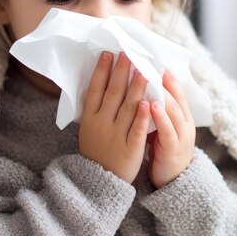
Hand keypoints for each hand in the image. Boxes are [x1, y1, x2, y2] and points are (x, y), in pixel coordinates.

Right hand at [79, 51, 150, 183]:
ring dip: (136, 87)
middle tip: (128, 53)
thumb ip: (96, 107)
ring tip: (143, 70)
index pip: (95, 89)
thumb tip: (102, 80)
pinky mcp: (130, 148)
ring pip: (127, 107)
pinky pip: (136, 129)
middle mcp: (101, 124)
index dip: (101, 71)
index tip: (108, 53)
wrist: (99, 182)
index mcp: (90, 118)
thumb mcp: (89, 128)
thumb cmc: (97, 150)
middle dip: (121, 71)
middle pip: (112, 93)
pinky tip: (147, 102)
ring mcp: (115, 136)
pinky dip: (141, 116)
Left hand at [147, 71, 195, 188]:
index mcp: (182, 118)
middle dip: (164, 81)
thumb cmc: (163, 150)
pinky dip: (160, 117)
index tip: (157, 63)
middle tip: (151, 65)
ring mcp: (181, 136)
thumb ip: (158, 111)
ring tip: (152, 80)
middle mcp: (184, 124)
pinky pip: (167, 130)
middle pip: (176, 98)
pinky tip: (152, 106)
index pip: (176, 93)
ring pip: (173, 111)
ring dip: (162, 94)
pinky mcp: (173, 149)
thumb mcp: (162, 128)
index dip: (168, 78)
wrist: (172, 181)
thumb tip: (145, 89)